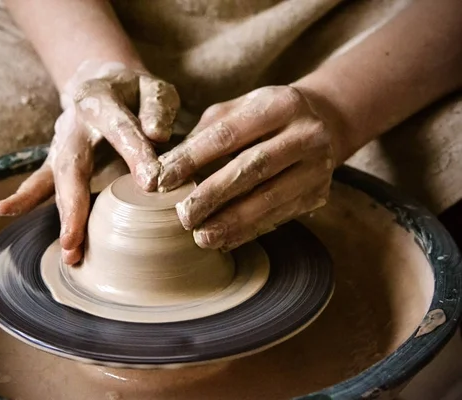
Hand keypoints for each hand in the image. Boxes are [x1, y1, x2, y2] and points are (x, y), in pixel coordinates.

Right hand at [0, 61, 179, 263]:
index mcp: (101, 101)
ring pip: (56, 181)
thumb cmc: (134, 93)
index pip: (119, 128)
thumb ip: (157, 107)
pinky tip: (3, 210)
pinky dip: (24, 197)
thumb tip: (157, 136)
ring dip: (63, 217)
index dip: (135, 153)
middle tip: (80, 236)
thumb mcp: (154, 89)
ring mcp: (61, 143)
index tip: (151, 182)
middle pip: (72, 164)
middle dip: (75, 202)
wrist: (101, 82)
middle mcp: (73, 124)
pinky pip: (40, 180)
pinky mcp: (57, 159)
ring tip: (69, 250)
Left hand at [158, 86, 336, 251]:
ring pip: (269, 198)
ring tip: (201, 236)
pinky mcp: (319, 193)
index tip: (163, 179)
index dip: (192, 158)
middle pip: (252, 168)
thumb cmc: (265, 118)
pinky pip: (280, 216)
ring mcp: (317, 166)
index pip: (227, 134)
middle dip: (213, 194)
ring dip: (232, 221)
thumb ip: (204, 134)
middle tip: (183, 215)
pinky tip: (225, 240)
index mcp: (279, 104)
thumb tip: (164, 167)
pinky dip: (249, 230)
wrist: (324, 125)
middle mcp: (306, 134)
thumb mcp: (237, 110)